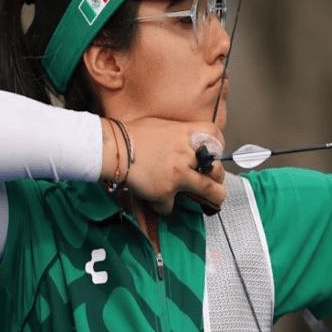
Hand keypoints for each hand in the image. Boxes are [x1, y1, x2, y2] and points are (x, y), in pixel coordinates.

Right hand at [100, 117, 225, 214]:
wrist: (112, 147)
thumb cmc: (133, 134)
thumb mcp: (162, 126)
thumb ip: (179, 136)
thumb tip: (187, 144)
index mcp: (186, 134)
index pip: (216, 136)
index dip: (220, 146)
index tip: (216, 153)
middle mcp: (187, 154)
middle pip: (217, 169)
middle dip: (217, 178)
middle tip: (213, 182)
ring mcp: (178, 174)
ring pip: (210, 191)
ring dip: (213, 199)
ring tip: (212, 203)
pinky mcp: (165, 192)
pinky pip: (172, 206)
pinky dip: (164, 206)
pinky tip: (156, 199)